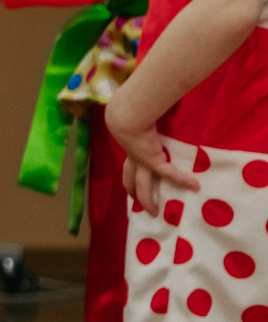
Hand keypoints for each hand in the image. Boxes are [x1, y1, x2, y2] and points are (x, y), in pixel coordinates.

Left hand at [108, 81, 199, 208]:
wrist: (126, 116)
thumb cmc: (132, 113)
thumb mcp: (139, 119)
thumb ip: (146, 118)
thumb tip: (149, 109)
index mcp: (130, 151)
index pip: (128, 169)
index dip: (129, 180)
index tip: (130, 189)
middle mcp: (134, 159)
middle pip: (131, 181)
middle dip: (135, 194)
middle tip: (140, 207)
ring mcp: (143, 162)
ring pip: (143, 185)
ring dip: (148, 200)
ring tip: (155, 213)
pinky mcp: (154, 161)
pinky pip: (170, 174)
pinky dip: (183, 180)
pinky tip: (195, 186)